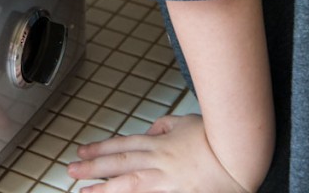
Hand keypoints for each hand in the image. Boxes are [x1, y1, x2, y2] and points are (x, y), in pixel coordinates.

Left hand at [67, 113, 249, 192]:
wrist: (238, 154)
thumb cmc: (214, 137)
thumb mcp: (184, 122)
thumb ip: (164, 126)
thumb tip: (151, 130)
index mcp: (159, 142)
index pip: (122, 145)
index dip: (101, 148)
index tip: (82, 150)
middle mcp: (158, 160)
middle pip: (120, 163)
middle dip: (93, 167)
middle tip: (70, 170)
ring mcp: (167, 180)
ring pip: (129, 183)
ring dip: (104, 187)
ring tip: (84, 191)